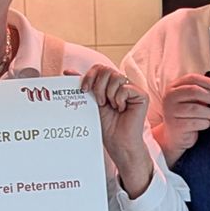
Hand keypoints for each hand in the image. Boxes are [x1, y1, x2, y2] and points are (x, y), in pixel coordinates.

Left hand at [76, 64, 153, 194]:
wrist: (117, 142)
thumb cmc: (106, 126)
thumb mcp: (90, 102)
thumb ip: (83, 85)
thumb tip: (68, 72)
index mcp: (110, 84)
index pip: (100, 68)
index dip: (90, 76)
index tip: (84, 89)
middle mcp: (122, 84)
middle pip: (107, 70)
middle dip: (98, 86)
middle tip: (100, 102)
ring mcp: (132, 89)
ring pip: (116, 77)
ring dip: (108, 94)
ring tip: (111, 106)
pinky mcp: (141, 96)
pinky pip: (125, 88)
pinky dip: (119, 100)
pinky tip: (122, 109)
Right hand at [156, 73, 209, 157]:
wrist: (173, 136)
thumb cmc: (185, 115)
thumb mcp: (191, 101)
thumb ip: (201, 93)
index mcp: (173, 87)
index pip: (192, 79)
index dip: (209, 82)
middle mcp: (169, 97)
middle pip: (194, 92)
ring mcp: (170, 111)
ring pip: (196, 108)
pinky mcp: (175, 126)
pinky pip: (196, 122)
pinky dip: (205, 123)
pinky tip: (206, 124)